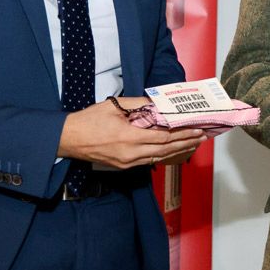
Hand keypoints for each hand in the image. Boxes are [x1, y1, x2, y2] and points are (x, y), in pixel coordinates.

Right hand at [57, 98, 204, 169]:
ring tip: (192, 144)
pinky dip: (163, 155)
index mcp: (129, 137)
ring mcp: (127, 162)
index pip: (164, 137)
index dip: (182, 134)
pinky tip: (172, 150)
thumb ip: (138, 105)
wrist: (68, 139)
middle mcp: (130, 153)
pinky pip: (148, 161)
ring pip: (159, 157)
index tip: (196, 129)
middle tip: (201, 137)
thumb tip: (158, 104)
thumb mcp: (114, 106)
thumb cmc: (89, 120)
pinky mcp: (123, 166)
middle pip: (165, 149)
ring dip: (177, 150)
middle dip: (185, 143)